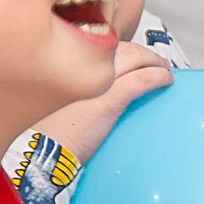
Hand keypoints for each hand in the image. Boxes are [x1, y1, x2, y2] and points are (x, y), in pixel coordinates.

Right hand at [26, 42, 174, 162]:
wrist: (38, 157)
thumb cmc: (45, 135)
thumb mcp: (57, 102)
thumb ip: (75, 89)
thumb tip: (96, 88)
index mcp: (64, 67)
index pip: (98, 47)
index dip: (118, 49)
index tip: (129, 55)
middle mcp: (79, 69)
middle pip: (118, 49)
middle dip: (140, 52)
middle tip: (153, 60)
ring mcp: (95, 84)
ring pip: (134, 58)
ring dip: (153, 60)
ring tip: (162, 68)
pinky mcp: (109, 101)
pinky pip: (142, 80)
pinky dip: (157, 77)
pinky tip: (165, 80)